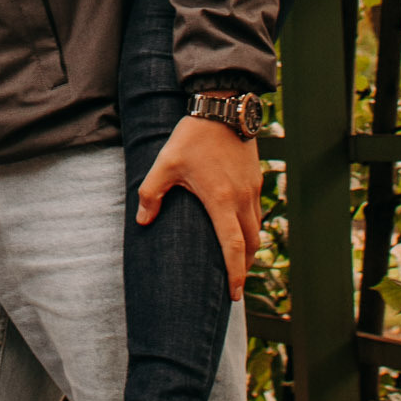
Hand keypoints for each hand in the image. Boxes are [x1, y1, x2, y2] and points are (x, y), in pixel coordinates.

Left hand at [135, 123, 261, 299]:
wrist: (224, 106)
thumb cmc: (192, 136)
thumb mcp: (165, 163)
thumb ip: (151, 194)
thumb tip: (143, 220)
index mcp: (221, 200)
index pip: (233, 246)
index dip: (234, 273)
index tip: (235, 294)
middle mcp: (242, 199)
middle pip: (251, 245)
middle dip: (244, 268)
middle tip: (235, 287)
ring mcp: (252, 190)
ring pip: (257, 229)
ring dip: (249, 249)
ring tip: (238, 264)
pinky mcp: (255, 180)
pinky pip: (257, 213)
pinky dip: (251, 228)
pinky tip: (240, 230)